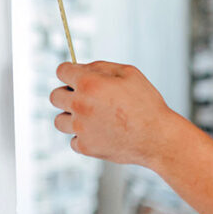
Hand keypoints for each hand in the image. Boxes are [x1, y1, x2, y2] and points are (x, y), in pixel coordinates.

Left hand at [49, 61, 185, 167]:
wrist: (157, 138)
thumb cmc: (147, 104)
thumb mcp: (129, 73)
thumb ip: (101, 66)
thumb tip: (82, 67)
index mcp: (89, 84)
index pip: (61, 71)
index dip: (69, 71)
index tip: (74, 76)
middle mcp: (80, 105)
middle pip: (54, 96)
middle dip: (67, 93)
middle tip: (83, 97)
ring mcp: (80, 128)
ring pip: (59, 120)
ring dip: (70, 116)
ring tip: (90, 117)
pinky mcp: (85, 147)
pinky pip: (73, 140)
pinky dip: (82, 137)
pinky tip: (98, 132)